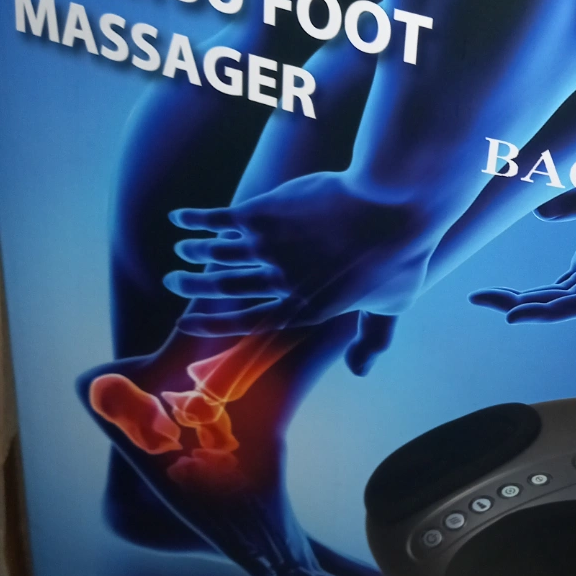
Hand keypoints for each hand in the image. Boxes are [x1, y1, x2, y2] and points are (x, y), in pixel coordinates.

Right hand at [165, 172, 432, 335]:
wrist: (395, 204)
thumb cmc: (402, 255)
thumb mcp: (393, 305)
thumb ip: (372, 339)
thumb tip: (359, 371)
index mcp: (306, 308)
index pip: (248, 322)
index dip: (214, 322)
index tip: (188, 320)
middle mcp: (279, 283)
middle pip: (223, 289)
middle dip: (194, 288)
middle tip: (173, 283)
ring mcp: (268, 247)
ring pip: (217, 253)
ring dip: (194, 252)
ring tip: (182, 250)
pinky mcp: (266, 211)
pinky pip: (219, 219)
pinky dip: (196, 220)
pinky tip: (181, 217)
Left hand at [470, 159, 575, 322]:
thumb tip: (540, 213)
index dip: (554, 310)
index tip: (518, 315)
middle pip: (568, 303)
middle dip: (527, 305)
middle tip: (483, 301)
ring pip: (561, 297)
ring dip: (525, 300)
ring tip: (484, 298)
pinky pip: (562, 285)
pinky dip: (535, 291)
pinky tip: (505, 293)